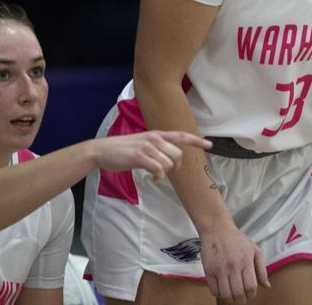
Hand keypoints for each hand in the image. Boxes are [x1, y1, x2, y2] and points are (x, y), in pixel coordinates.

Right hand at [92, 130, 211, 179]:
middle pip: (178, 154)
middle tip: (166, 171)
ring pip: (169, 163)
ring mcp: (147, 147)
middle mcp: (154, 138)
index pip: (181, 135)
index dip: (196, 140)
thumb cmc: (122, 150)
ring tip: (155, 174)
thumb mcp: (143, 143)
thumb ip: (157, 147)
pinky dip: (158, 176)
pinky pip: (158, 169)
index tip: (210, 144)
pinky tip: (152, 177)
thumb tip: (170, 158)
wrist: (101, 151)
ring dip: (164, 172)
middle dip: (176, 166)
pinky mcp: (139, 156)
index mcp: (156, 134)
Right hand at [200, 220, 270, 302]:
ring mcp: (219, 269)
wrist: (217, 229)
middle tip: (242, 298)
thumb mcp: (255, 250)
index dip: (252, 294)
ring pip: (225, 294)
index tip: (250, 293)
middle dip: (241, 300)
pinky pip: (214, 290)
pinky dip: (219, 294)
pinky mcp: (208, 271)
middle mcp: (233, 266)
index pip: (250, 286)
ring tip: (232, 296)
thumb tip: (267, 286)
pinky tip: (223, 289)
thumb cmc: (238, 240)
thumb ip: (262, 269)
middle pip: (238, 293)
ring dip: (230, 299)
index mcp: (246, 261)